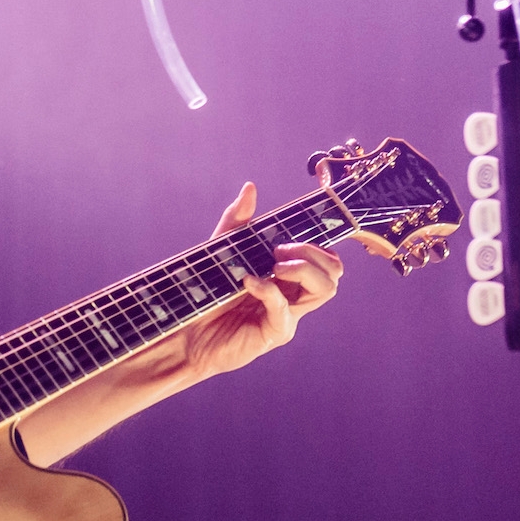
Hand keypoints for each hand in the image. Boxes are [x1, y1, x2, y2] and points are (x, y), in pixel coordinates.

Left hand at [166, 181, 342, 380]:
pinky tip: (249, 281)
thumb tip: (250, 188)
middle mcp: (293, 296)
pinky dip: (269, 289)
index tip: (287, 236)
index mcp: (287, 277)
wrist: (186, 330)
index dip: (316, 242)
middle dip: (311, 251)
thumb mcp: (221, 249)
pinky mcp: (274, 332)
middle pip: (334, 270)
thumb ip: (237, 221)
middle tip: (278, 252)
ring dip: (303, 268)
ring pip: (325, 289)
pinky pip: (285, 310)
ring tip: (274, 266)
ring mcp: (287, 315)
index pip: (325, 258)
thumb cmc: (205, 292)